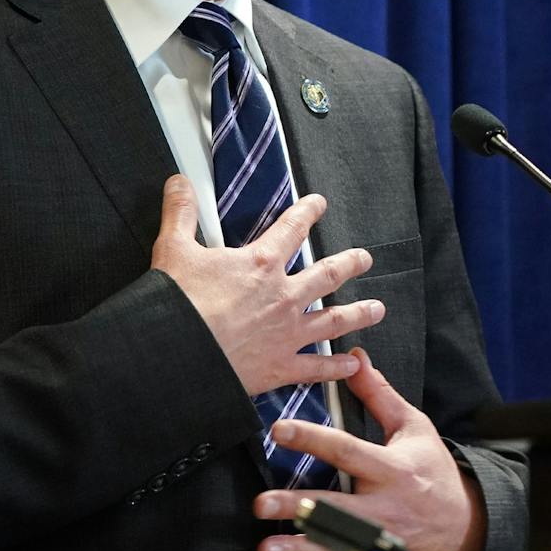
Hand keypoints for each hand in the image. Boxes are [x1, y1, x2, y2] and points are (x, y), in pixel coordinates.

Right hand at [150, 175, 383, 394]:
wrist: (175, 355)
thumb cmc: (175, 303)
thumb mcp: (173, 249)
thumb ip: (180, 213)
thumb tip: (178, 182)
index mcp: (261, 264)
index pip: (292, 229)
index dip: (307, 212)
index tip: (319, 204)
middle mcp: (283, 296)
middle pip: (327, 274)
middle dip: (350, 264)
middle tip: (365, 259)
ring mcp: (287, 333)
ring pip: (334, 320)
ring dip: (359, 313)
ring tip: (377, 309)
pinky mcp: (280, 366)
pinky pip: (317, 367)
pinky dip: (337, 368)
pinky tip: (352, 365)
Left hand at [253, 347, 488, 550]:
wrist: (466, 524)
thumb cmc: (433, 470)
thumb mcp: (414, 427)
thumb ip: (379, 394)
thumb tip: (354, 358)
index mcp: (391, 468)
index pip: (347, 450)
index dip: (313, 439)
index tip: (280, 430)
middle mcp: (384, 507)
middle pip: (336, 505)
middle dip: (298, 506)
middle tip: (263, 504)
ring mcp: (380, 541)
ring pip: (336, 546)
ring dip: (300, 550)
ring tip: (267, 549)